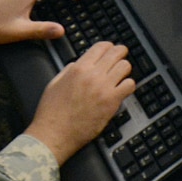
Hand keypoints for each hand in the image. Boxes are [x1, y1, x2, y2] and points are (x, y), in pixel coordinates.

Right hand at [25, 42, 133, 162]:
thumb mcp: (54, 83)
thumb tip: (79, 63)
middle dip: (120, 53)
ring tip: (120, 75)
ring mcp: (104, 88)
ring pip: (125, 66)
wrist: (54, 134)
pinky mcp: (111, 102)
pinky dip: (128, 86)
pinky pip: (130, 85)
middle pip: (117, 52)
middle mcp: (93, 75)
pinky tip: (122, 90)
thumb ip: (68, 70)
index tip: (111, 50)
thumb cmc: (51, 112)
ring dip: (124, 70)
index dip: (109, 47)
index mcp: (78, 68)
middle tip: (120, 58)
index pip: (101, 46)